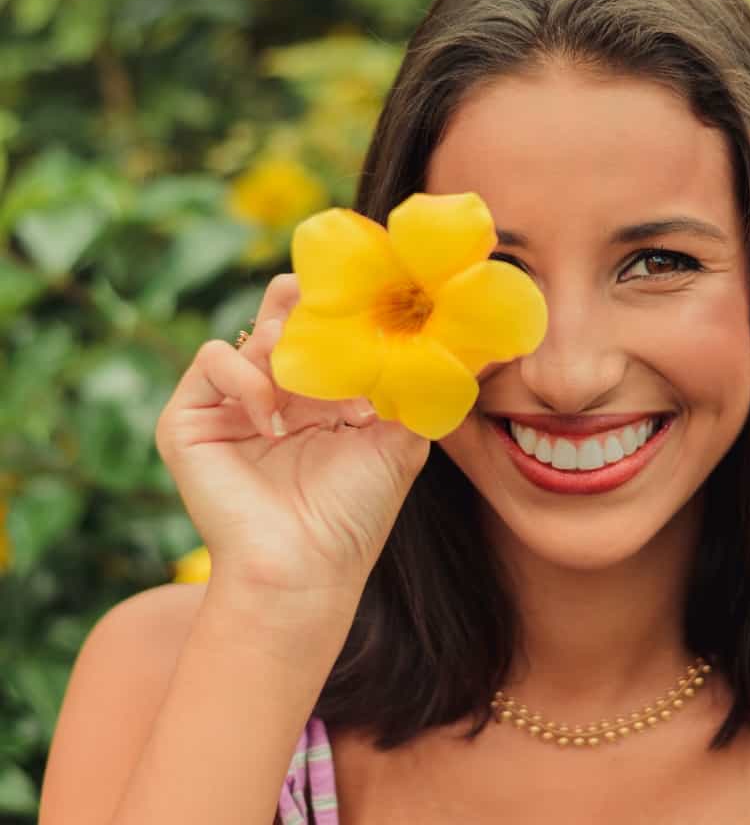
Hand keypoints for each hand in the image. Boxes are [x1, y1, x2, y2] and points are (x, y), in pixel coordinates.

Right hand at [155, 274, 429, 598]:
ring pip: (252, 333)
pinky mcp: (189, 419)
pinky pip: (213, 358)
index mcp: (319, 392)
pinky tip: (275, 422)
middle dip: (310, 310)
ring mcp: (230, 403)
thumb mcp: (401, 438)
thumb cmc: (356, 512)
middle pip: (280, 310)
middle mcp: (274, 391)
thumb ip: (409, 384)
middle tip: (338, 329)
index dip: (343, 312)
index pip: (322, 324)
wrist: (308, 567)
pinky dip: (248, 378)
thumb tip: (431, 335)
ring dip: (292, 355)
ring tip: (322, 403)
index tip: (375, 316)